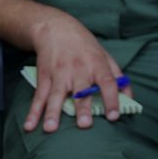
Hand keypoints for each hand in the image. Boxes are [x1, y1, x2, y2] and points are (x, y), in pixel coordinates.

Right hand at [25, 11, 124, 132]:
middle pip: (82, 90)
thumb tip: (128, 96)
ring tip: (51, 129)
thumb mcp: (104, 55)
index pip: (108, 82)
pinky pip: (39, 96)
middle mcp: (79, 69)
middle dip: (83, 108)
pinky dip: (33, 112)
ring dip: (53, 112)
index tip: (114, 116)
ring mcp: (60, 73)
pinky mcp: (44, 77)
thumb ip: (117, 75)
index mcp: (97, 64)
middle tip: (85, 124)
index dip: (112, 98)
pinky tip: (29, 126)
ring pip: (57, 95)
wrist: (56, 29)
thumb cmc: (85, 46)